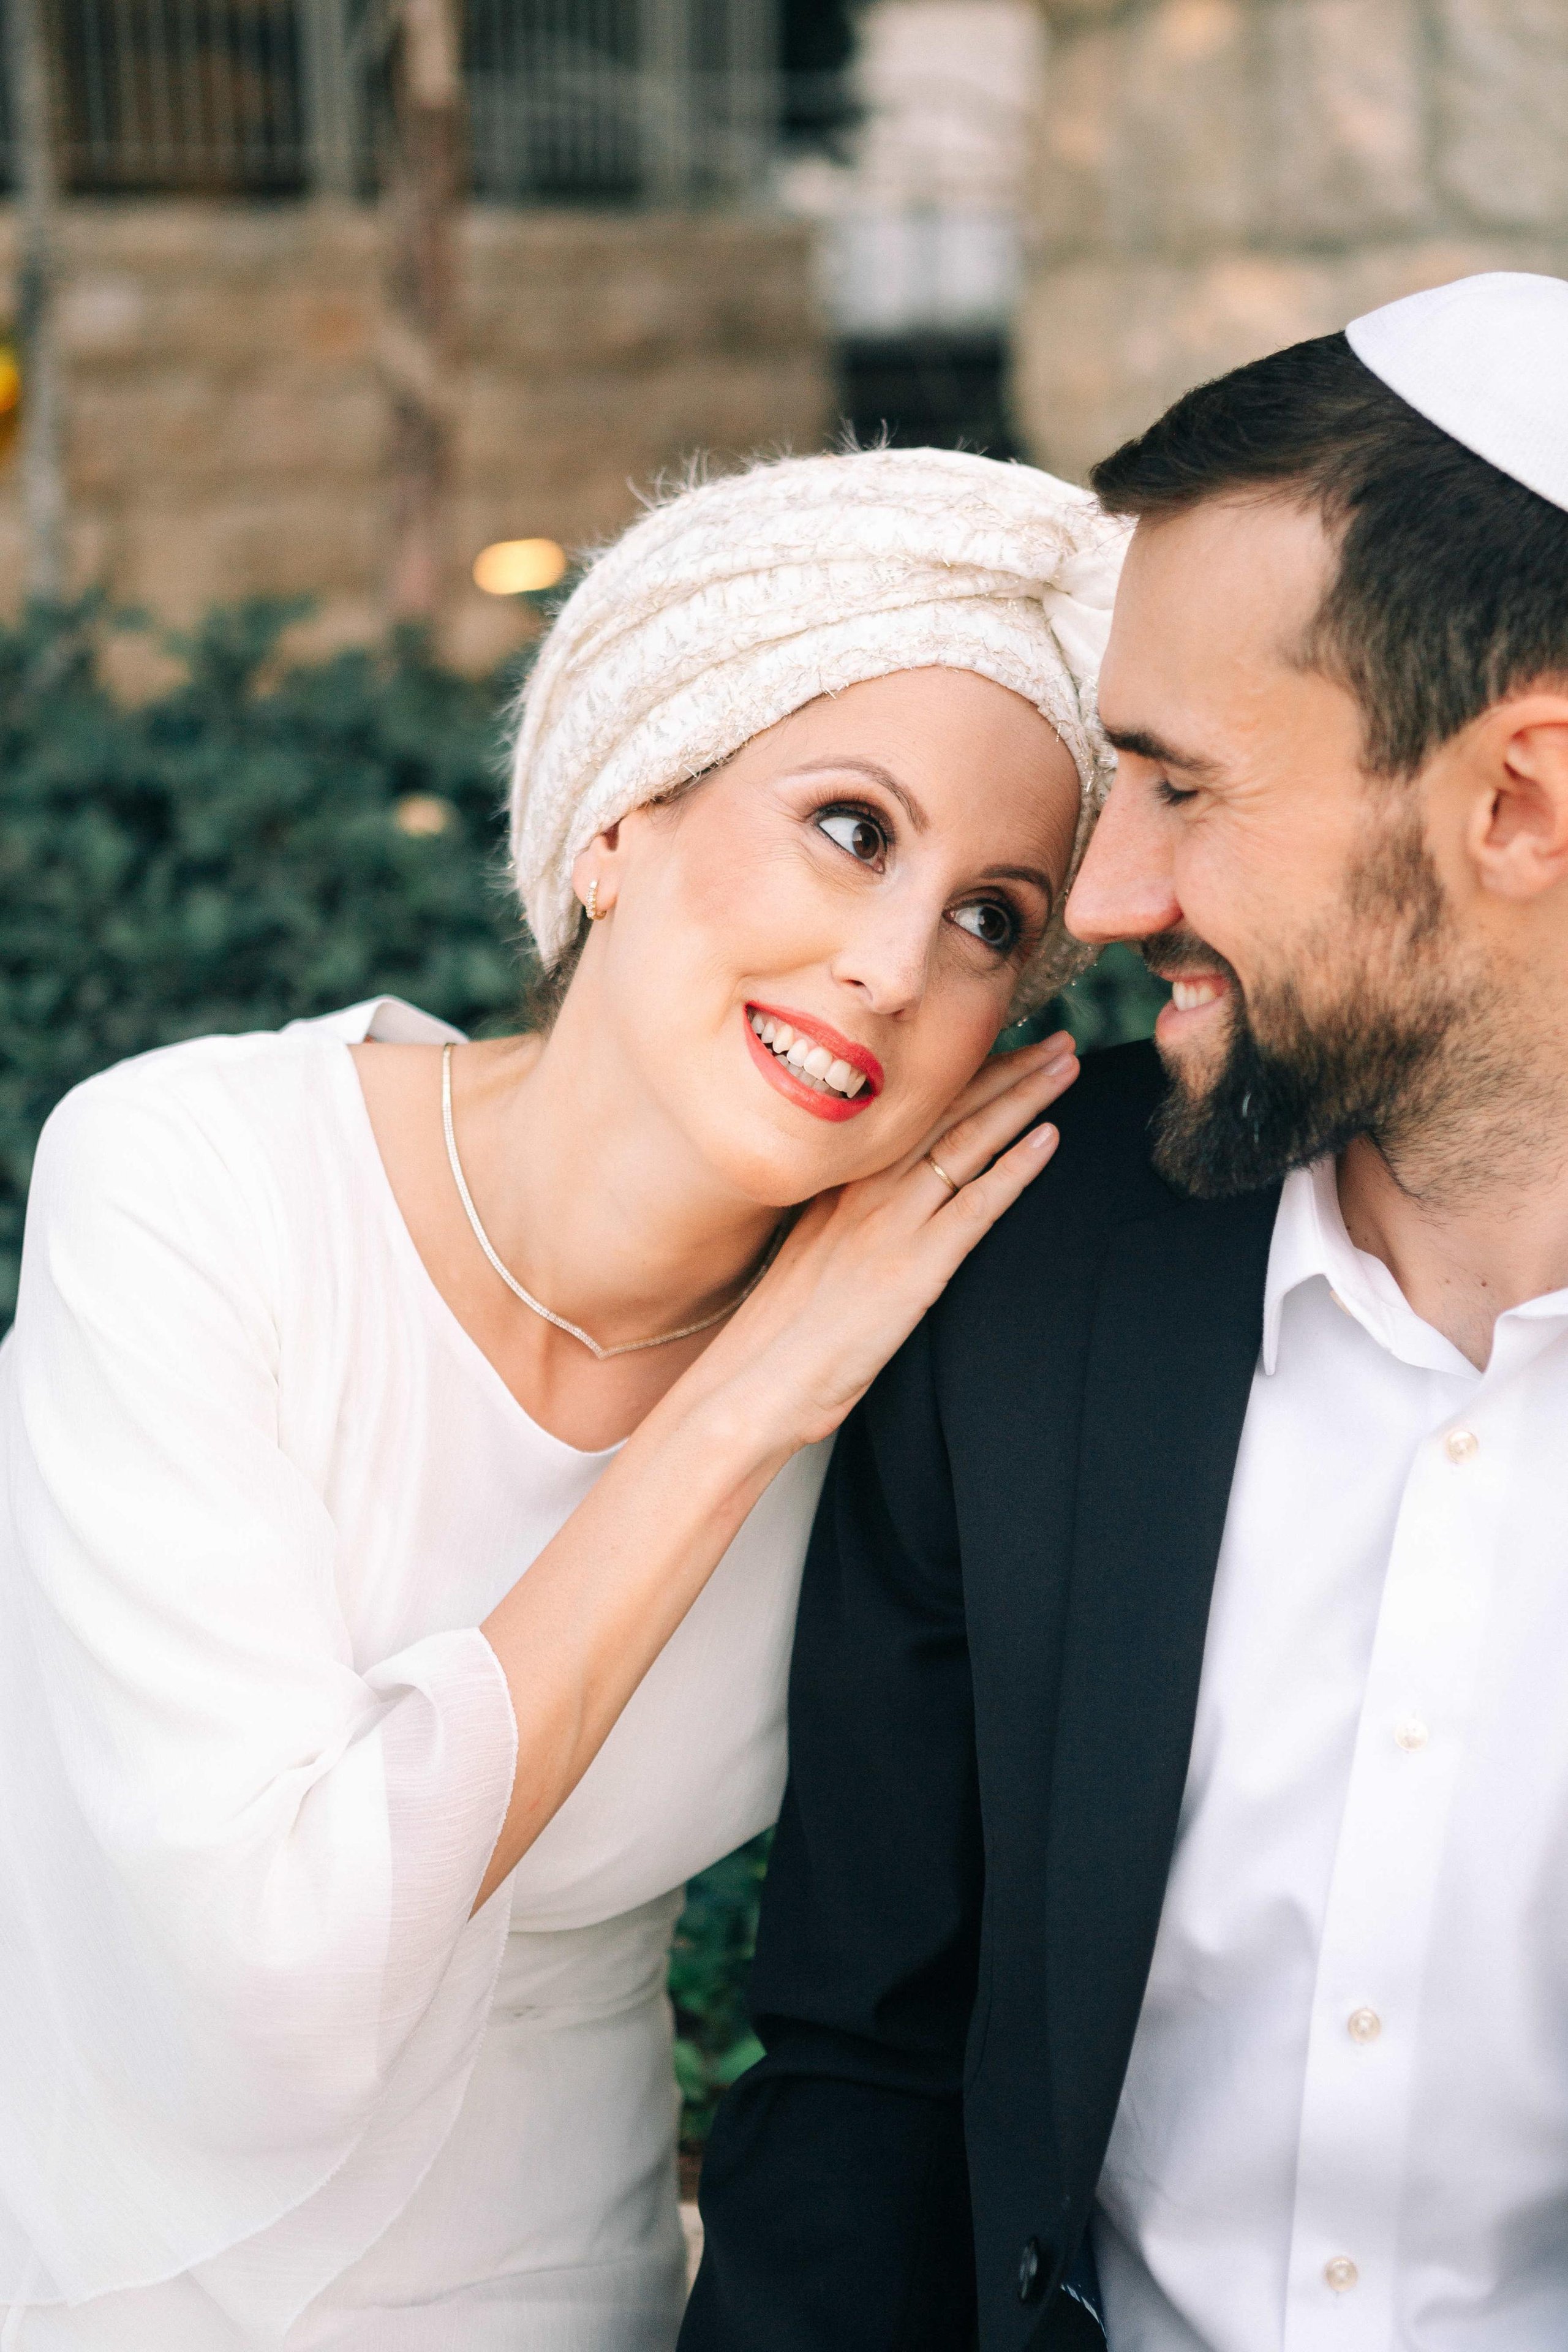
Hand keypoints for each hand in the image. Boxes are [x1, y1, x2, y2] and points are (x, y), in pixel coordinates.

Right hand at [694, 1032, 1078, 1453]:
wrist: (754, 1382)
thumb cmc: (775, 1336)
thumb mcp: (804, 1257)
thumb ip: (839, 1223)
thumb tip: (865, 1216)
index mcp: (837, 1181)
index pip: (909, 1109)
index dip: (960, 1073)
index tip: (1001, 1043)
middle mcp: (865, 1188)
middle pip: (946, 1109)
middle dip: (1007, 1068)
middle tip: (1058, 1038)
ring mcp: (891, 1223)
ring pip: (968, 1140)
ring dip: (1024, 1098)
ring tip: (1069, 1065)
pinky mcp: (916, 1267)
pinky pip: (977, 1203)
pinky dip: (1016, 1167)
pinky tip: (1051, 1136)